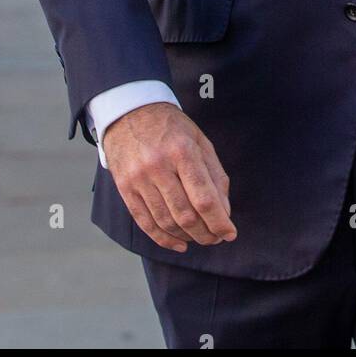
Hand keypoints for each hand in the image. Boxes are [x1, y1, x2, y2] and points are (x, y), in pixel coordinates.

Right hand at [102, 102, 236, 252]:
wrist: (129, 112)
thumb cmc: (171, 127)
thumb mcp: (200, 141)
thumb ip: (215, 175)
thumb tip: (225, 211)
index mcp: (182, 151)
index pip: (204, 198)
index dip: (219, 221)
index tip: (230, 234)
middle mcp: (158, 166)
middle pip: (185, 215)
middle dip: (206, 233)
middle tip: (217, 238)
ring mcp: (138, 179)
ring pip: (166, 221)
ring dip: (187, 237)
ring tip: (200, 239)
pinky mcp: (125, 188)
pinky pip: (145, 222)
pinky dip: (164, 239)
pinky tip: (179, 244)